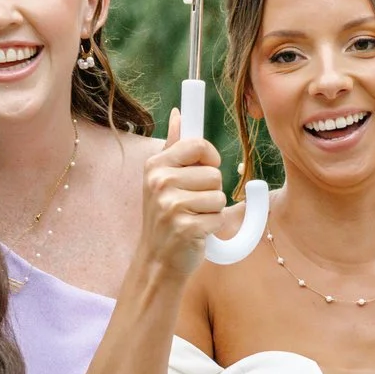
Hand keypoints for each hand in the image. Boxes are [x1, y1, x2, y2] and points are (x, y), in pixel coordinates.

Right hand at [138, 109, 231, 275]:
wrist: (157, 259)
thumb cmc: (165, 217)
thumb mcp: (162, 179)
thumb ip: (173, 146)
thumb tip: (178, 113)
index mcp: (156, 165)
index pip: (198, 144)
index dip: (210, 157)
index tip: (206, 167)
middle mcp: (160, 182)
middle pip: (214, 173)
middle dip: (211, 190)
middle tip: (191, 204)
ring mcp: (170, 205)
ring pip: (219, 196)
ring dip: (212, 210)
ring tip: (192, 218)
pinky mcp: (184, 226)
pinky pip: (218, 217)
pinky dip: (212, 227)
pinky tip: (195, 232)